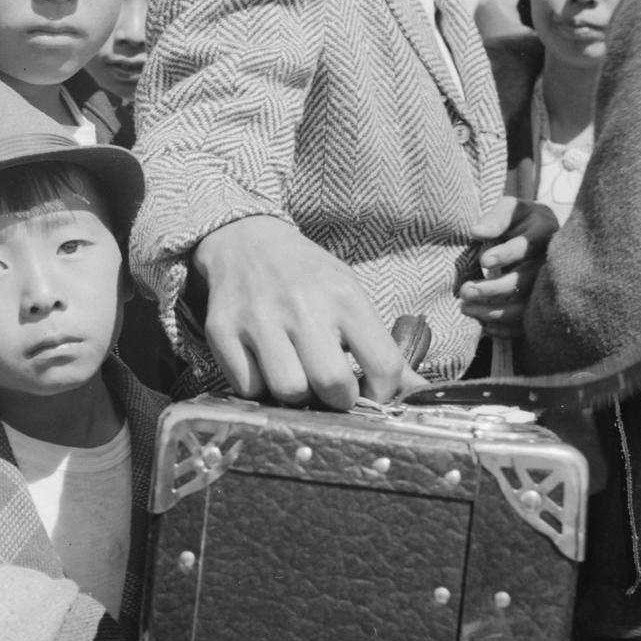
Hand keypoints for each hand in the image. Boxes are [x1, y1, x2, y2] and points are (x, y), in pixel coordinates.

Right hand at [192, 216, 405, 409]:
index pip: (383, 366)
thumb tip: (419, 391)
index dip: (382, 393)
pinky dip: (257, 386)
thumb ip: (382, 347)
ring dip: (295, 395)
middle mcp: (302, 306)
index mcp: (344, 296)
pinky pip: (246, 387)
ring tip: (295, 375)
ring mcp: (258, 318)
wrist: (244, 241)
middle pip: (332, 386)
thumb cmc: (306, 277)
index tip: (370, 391)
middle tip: (328, 388)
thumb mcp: (350, 296)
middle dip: (336, 399)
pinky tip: (263, 365)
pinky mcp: (221, 330)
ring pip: (288, 391)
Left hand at [459, 197, 558, 337]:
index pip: (528, 246)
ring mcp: (547, 286)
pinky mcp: (540, 304)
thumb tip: (477, 232)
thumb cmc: (519, 220)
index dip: (507, 254)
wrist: (537, 235)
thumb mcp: (510, 209)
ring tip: (465, 307)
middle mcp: (549, 262)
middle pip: (526, 281)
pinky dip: (507, 329)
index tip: (484, 260)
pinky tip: (484, 327)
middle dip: (494, 289)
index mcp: (544, 233)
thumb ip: (496, 218)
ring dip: (495, 311)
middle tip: (465, 290)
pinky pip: (528, 322)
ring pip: (526, 305)